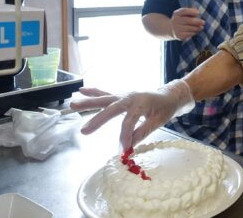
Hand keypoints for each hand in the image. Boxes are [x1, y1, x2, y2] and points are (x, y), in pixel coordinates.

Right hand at [69, 80, 194, 149]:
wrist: (169, 95)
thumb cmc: (164, 108)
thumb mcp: (159, 121)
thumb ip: (143, 131)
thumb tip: (129, 146)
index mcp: (142, 103)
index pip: (129, 122)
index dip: (125, 137)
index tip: (123, 152)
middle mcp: (130, 97)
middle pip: (112, 109)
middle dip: (98, 120)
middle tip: (84, 131)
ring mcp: (124, 95)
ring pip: (104, 99)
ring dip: (88, 102)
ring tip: (73, 104)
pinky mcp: (120, 96)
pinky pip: (105, 93)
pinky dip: (93, 92)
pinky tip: (81, 91)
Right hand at [171, 7, 203, 39]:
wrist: (172, 30)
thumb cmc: (182, 20)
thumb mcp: (184, 14)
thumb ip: (190, 12)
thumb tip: (197, 12)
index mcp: (177, 13)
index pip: (184, 11)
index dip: (191, 11)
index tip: (198, 12)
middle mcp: (175, 20)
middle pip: (188, 20)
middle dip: (197, 21)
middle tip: (203, 22)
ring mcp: (176, 28)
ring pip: (190, 28)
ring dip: (197, 28)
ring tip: (201, 27)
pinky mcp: (179, 35)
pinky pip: (189, 34)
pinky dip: (194, 32)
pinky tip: (196, 31)